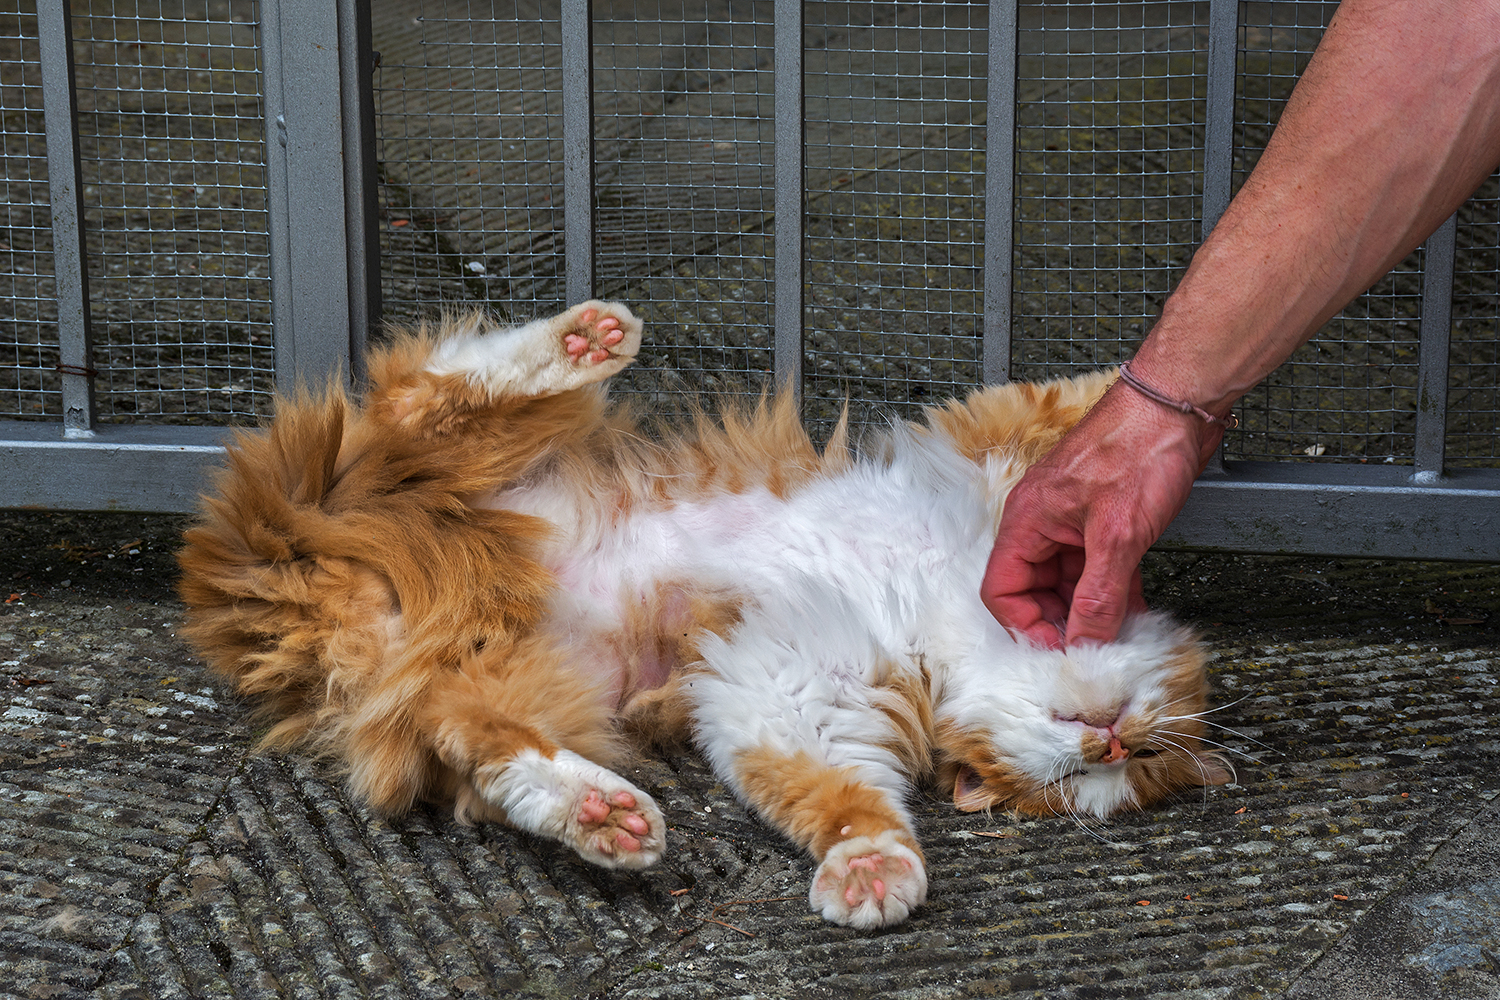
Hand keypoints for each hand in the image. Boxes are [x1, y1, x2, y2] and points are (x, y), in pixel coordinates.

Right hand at [980, 382, 1224, 647]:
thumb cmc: (1140, 445)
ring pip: (1069, 581)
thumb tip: (1084, 642)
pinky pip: (1097, 567)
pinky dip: (1113, 591)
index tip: (1061, 650)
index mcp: (1027, 520)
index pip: (1002, 589)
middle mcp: (1043, 522)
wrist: (1181, 402)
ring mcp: (1074, 520)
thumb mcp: (1119, 535)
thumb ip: (1099, 595)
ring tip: (1117, 636)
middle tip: (1092, 649)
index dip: (1027, 626)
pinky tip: (1134, 611)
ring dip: (1091, 610)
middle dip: (1061, 622)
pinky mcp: (1104, 519)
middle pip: (1035, 590)